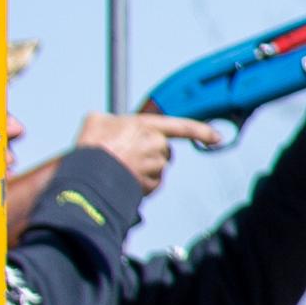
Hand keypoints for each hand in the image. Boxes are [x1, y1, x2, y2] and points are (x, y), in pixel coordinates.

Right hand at [63, 106, 222, 192]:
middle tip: (127, 157)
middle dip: (151, 155)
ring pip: (158, 169)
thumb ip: (111, 120)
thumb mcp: (96, 121)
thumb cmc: (90, 146)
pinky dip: (141, 185)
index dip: (201, 132)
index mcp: (146, 126)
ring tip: (119, 170)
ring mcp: (156, 164)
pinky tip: (124, 181)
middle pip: (165, 152)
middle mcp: (156, 144)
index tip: (217, 138)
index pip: (182, 127)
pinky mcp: (152, 183)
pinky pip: (152, 184)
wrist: (88, 173)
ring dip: (143, 171)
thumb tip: (109, 125)